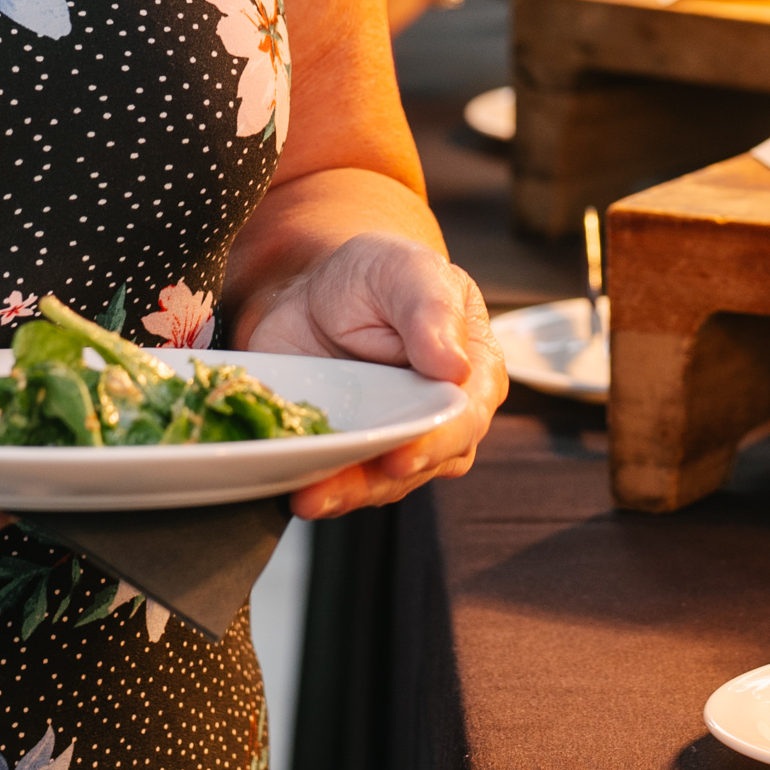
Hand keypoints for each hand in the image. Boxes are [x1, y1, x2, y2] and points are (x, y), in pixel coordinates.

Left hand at [231, 233, 501, 517]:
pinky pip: (343, 480)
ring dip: (345, 493)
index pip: (464, 417)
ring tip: (308, 497)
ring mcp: (396, 439)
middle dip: (378, 480)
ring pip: (383, 482)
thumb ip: (432, 311)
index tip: (400, 457)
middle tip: (334, 486)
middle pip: (424, 462)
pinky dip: (321, 488)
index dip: (435, 442)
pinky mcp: (354, 454)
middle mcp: (442, 415)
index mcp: (473, 369)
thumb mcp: (405, 272)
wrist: (312, 293)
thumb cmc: (374, 277)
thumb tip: (455, 367)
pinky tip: (296, 489)